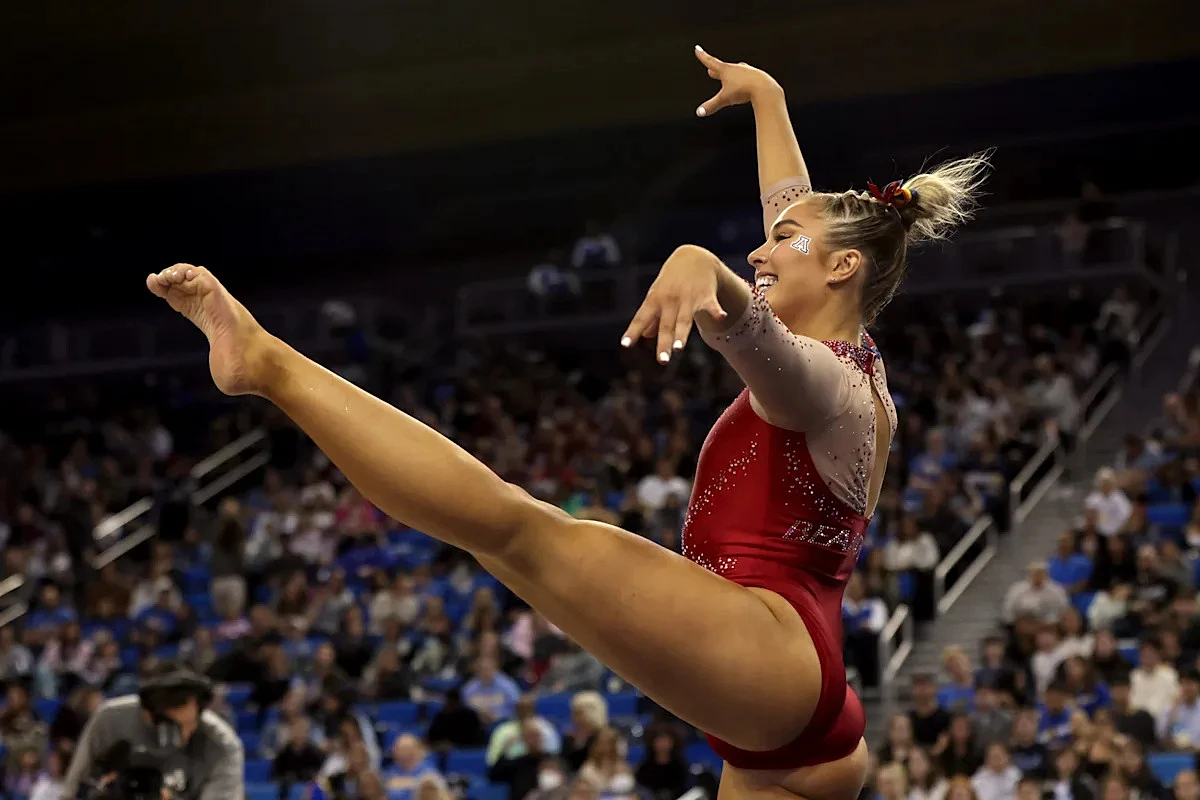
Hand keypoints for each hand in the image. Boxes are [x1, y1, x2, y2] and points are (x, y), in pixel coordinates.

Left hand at [146, 265, 273, 395]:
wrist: (252, 364)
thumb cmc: (241, 370)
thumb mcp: (222, 370)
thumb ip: (220, 371)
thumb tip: (224, 380)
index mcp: (207, 320)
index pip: (184, 298)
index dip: (166, 290)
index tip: (152, 286)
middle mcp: (212, 306)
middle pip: (185, 283)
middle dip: (165, 278)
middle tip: (153, 282)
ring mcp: (216, 299)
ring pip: (193, 273)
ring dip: (174, 271)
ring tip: (164, 278)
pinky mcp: (218, 293)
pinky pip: (201, 274)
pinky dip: (186, 272)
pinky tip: (178, 278)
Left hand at [621, 245, 725, 362]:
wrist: (693, 257)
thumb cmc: (671, 281)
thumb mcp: (657, 295)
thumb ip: (652, 317)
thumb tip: (645, 336)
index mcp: (655, 300)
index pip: (641, 318)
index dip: (633, 331)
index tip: (625, 344)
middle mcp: (670, 300)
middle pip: (666, 325)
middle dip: (664, 343)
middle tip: (663, 360)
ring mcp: (688, 298)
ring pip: (685, 319)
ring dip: (682, 334)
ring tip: (679, 348)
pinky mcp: (706, 295)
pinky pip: (711, 305)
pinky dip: (716, 310)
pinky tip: (721, 316)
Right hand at [693, 46, 781, 117]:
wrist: (764, 88)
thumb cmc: (744, 89)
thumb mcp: (724, 99)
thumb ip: (711, 105)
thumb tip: (700, 112)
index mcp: (726, 70)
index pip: (710, 61)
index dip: (703, 56)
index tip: (698, 49)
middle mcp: (736, 68)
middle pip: (723, 67)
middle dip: (716, 69)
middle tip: (711, 70)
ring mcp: (747, 71)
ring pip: (736, 71)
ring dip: (731, 75)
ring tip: (729, 80)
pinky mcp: (756, 76)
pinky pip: (747, 77)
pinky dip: (743, 81)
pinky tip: (745, 86)